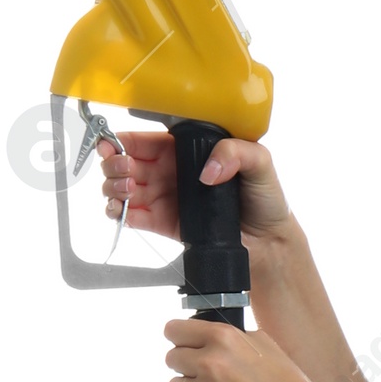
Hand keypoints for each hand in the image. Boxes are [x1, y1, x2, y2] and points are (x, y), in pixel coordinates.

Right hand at [98, 130, 294, 248]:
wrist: (268, 241)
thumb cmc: (265, 198)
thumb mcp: (259, 162)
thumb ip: (236, 152)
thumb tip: (208, 169)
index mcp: (186, 151)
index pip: (145, 140)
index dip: (122, 140)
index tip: (112, 144)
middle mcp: (170, 172)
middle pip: (126, 163)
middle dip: (115, 164)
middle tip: (125, 170)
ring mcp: (164, 198)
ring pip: (124, 189)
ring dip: (114, 188)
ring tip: (127, 190)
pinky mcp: (164, 224)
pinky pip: (133, 217)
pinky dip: (120, 213)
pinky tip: (121, 210)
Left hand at [163, 318, 333, 381]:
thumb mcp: (264, 345)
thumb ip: (231, 338)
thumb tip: (205, 337)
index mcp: (224, 339)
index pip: (173, 330)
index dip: (177, 337)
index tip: (181, 344)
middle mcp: (210, 364)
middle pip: (171, 359)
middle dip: (185, 366)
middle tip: (203, 374)